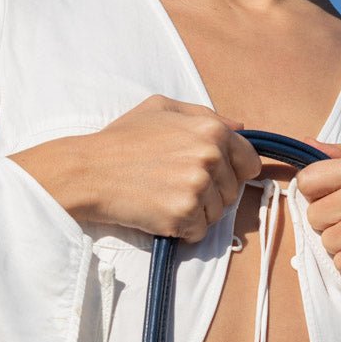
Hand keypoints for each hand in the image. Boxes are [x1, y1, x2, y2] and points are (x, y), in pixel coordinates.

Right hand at [9, 95, 264, 243]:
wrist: (91, 171)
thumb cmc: (123, 139)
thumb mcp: (162, 109)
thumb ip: (204, 115)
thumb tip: (240, 127)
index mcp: (211, 130)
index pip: (249, 161)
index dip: (234, 171)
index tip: (214, 176)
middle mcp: (210, 157)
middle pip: (233, 191)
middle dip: (211, 193)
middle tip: (175, 185)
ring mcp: (198, 188)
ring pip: (218, 214)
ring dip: (197, 213)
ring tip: (166, 198)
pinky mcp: (184, 215)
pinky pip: (199, 232)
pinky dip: (184, 229)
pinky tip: (161, 213)